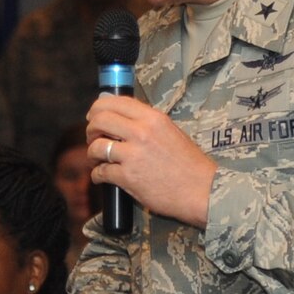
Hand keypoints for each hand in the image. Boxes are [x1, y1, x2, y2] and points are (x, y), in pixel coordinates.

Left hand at [86, 94, 217, 228]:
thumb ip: (148, 123)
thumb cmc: (190, 164)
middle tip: (93, 138)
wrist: (202, 191)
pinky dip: (97, 175)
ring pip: (97, 146)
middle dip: (91, 129)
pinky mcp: (128, 177)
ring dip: (92, 153)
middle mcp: (141, 132)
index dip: (98, 107)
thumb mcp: (171, 132)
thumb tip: (122, 116)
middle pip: (100, 119)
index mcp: (153, 118)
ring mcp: (133, 155)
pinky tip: (101, 177)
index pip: (115, 102)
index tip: (94, 115)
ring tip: (97, 159)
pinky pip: (100, 172)